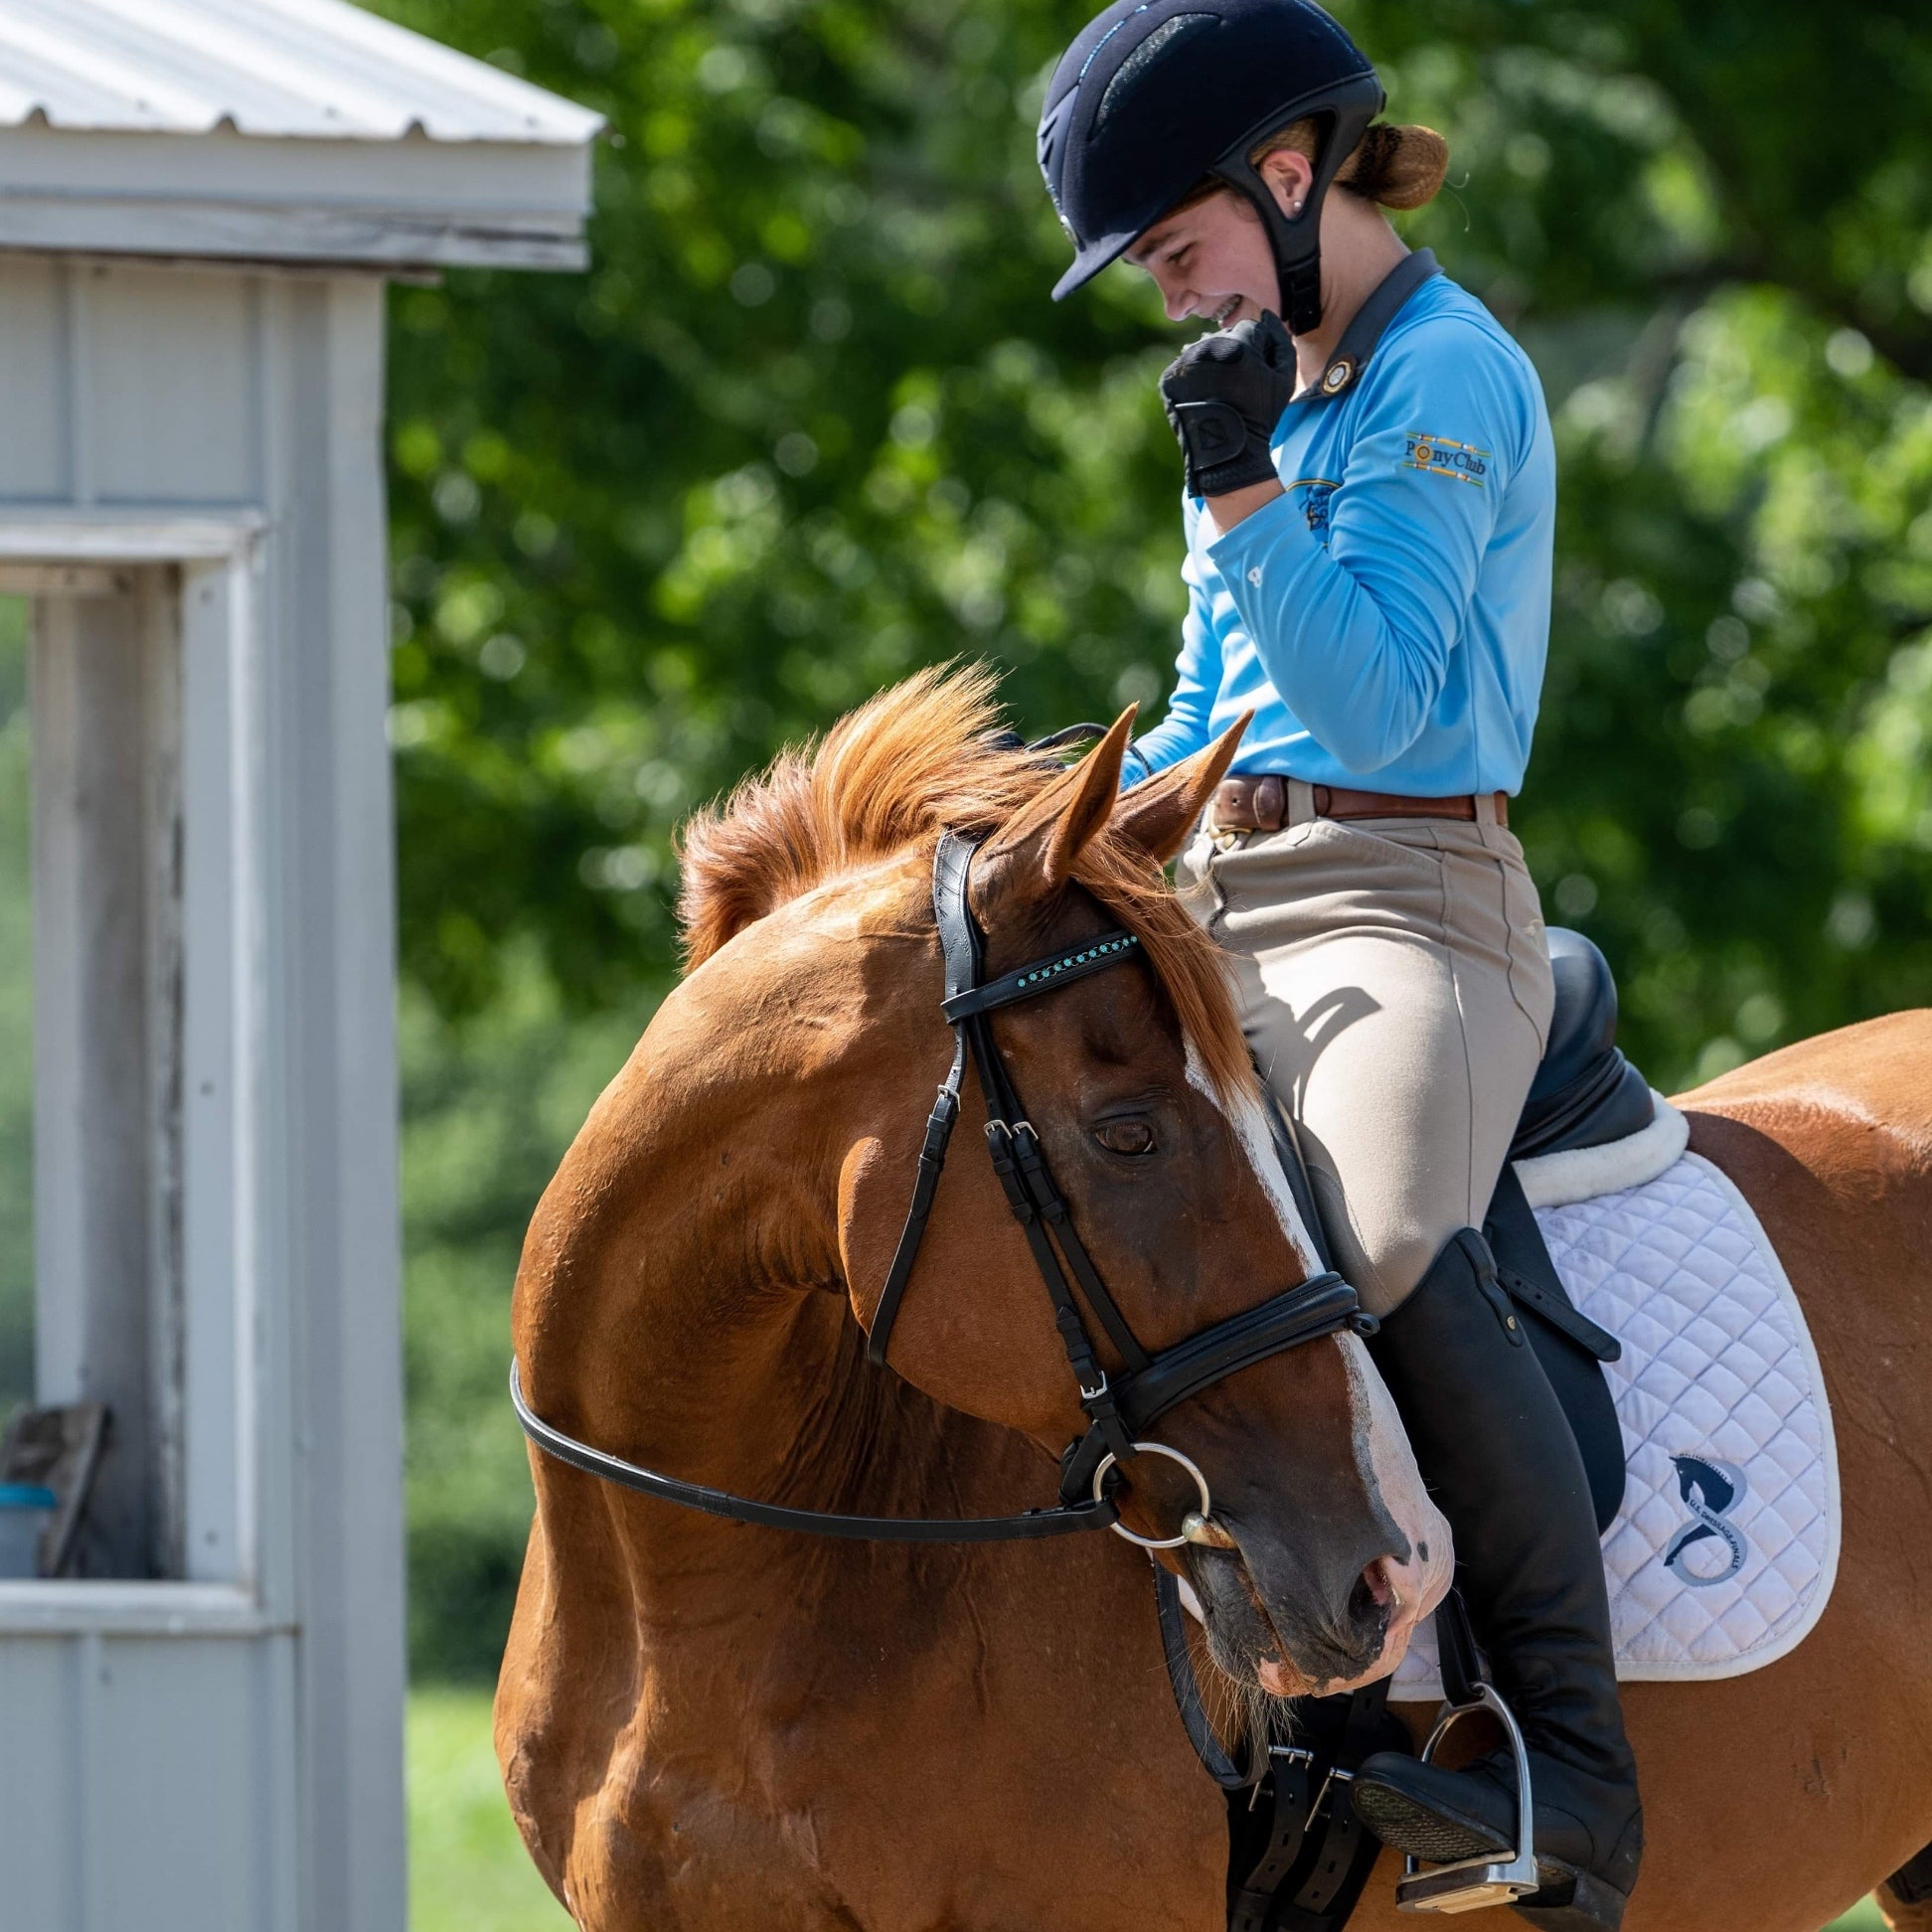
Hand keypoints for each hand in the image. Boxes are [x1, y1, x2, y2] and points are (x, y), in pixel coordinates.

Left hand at [1159, 312, 1296, 498]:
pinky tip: (1204, 396)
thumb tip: (1269, 317)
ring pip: (1203, 349)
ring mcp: (1184, 362)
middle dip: (1235, 352)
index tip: (1257, 373)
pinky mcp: (1169, 377)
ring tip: (1221, 391)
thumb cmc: (1260, 416)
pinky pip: (1185, 366)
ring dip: (1213, 362)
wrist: (1227, 453)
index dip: (1258, 349)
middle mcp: (1207, 347)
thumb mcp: (1284, 378)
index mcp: (1238, 343)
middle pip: (1225, 335)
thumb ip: (1281, 341)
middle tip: (1239, 384)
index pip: (1251, 327)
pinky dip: (1194, 377)